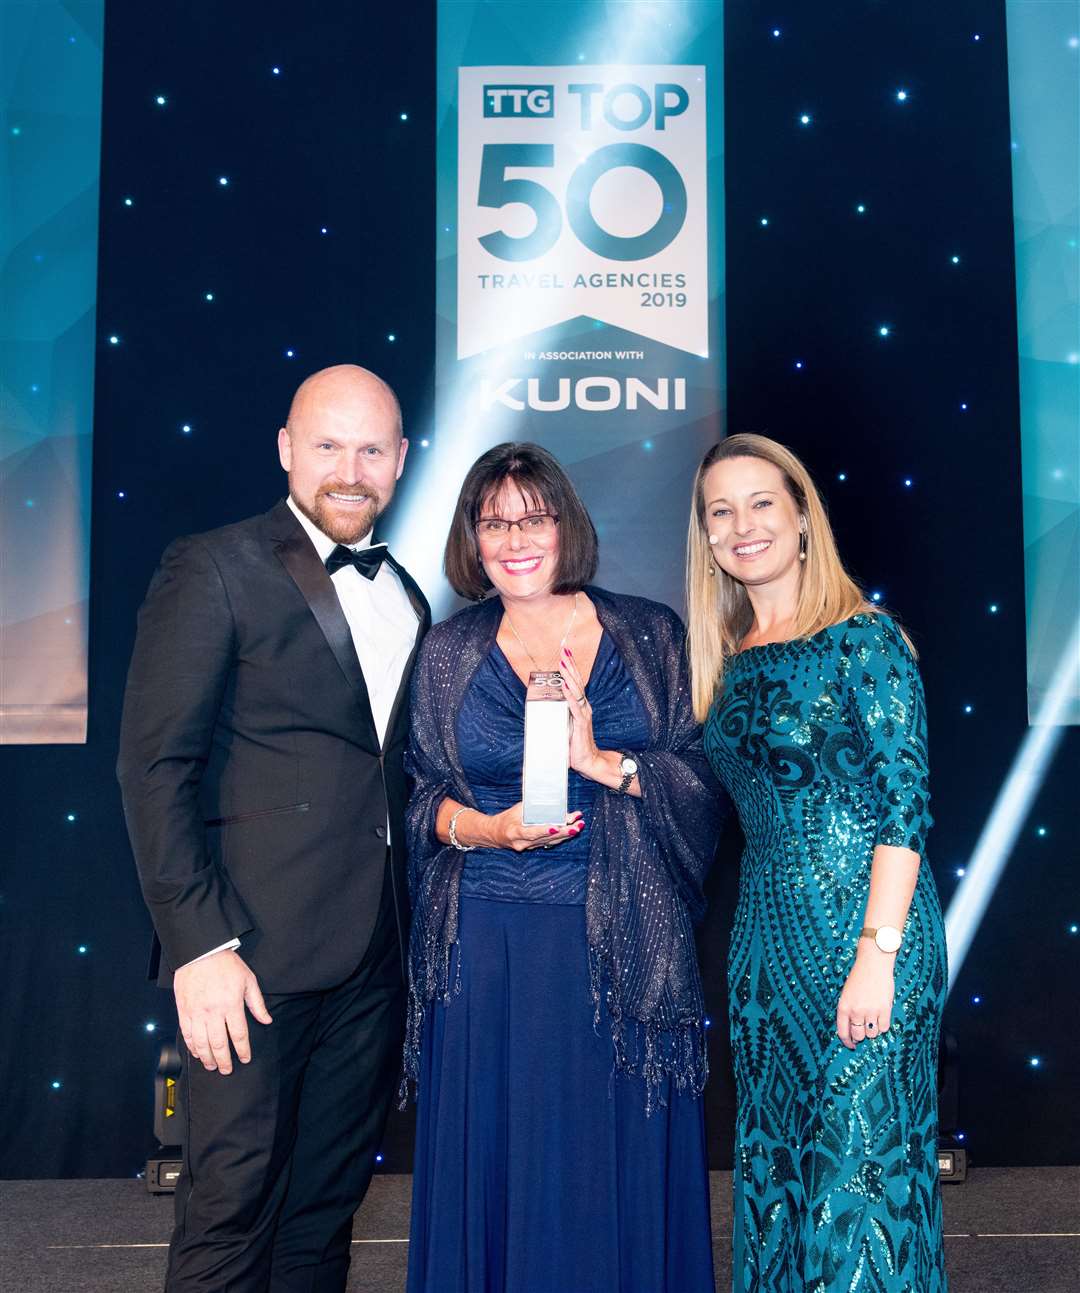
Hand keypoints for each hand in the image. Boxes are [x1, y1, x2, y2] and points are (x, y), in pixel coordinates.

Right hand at [174, 949, 271, 1074]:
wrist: (200, 952)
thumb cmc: (226, 964)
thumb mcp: (248, 980)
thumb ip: (257, 1003)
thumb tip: (267, 1020)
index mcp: (231, 1004)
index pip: (239, 1035)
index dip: (243, 1050)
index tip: (245, 1058)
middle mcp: (213, 1012)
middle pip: (219, 1044)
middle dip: (224, 1061)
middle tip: (227, 1070)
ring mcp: (196, 1012)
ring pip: (202, 1043)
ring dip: (207, 1058)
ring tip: (212, 1066)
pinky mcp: (183, 1011)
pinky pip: (187, 1034)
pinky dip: (192, 1047)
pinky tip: (197, 1053)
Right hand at [482, 803, 583, 851]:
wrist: (495, 834)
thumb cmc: (506, 819)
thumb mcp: (516, 810)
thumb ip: (532, 808)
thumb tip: (550, 801)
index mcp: (515, 832)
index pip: (531, 832)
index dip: (544, 830)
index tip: (556, 826)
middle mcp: (522, 843)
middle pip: (545, 838)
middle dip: (563, 832)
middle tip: (577, 826)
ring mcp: (528, 847)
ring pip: (550, 841)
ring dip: (566, 834)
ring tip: (578, 826)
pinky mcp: (533, 848)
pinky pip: (549, 842)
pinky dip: (560, 836)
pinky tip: (571, 831)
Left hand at [559, 648, 599, 775]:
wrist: (588, 760)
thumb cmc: (575, 744)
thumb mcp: (565, 726)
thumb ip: (558, 716)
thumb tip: (544, 709)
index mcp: (580, 706)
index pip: (575, 683)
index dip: (571, 668)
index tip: (565, 653)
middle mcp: (584, 707)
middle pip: (577, 682)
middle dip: (570, 665)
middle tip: (564, 650)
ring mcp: (583, 714)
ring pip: (576, 690)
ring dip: (569, 676)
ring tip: (562, 663)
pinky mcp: (581, 723)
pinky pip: (575, 706)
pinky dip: (569, 695)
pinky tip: (564, 685)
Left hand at [836, 943, 894, 1049]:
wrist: (873, 963)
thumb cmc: (859, 977)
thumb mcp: (847, 994)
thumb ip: (848, 1011)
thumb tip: (853, 1031)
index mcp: (843, 1007)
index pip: (843, 1032)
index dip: (847, 1042)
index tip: (852, 1045)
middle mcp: (856, 1011)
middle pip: (858, 1035)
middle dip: (861, 1035)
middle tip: (864, 1029)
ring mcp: (871, 1011)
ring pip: (872, 1033)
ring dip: (873, 1029)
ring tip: (873, 1017)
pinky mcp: (885, 1009)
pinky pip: (884, 1028)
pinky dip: (883, 1025)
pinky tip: (881, 1015)